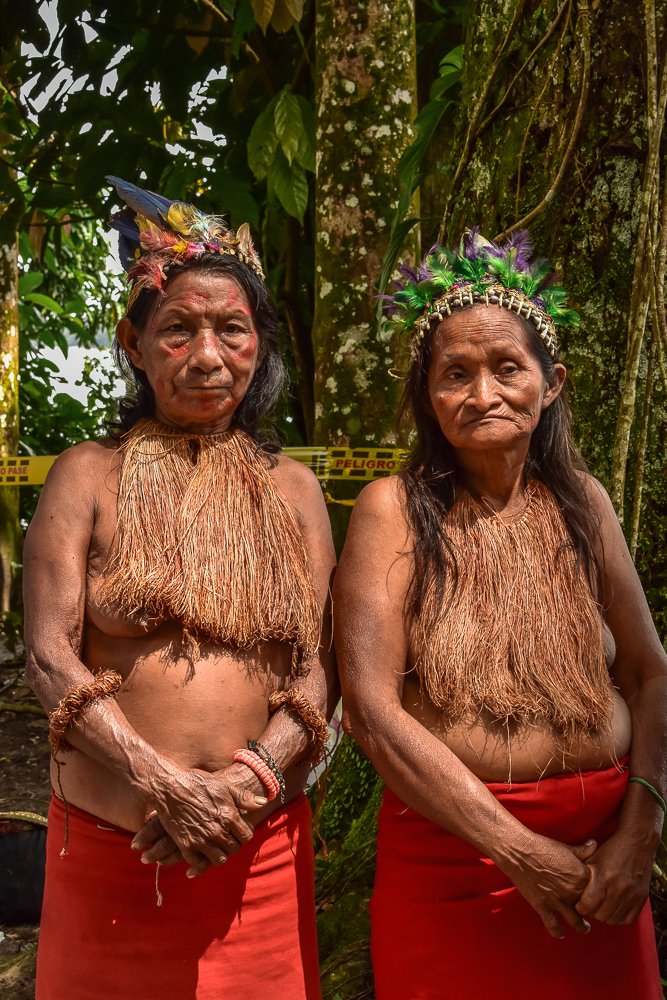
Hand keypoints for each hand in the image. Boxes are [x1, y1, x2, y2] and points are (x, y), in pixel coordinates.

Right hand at [132, 765, 266, 876]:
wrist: (170, 787)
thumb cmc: (199, 783)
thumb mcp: (224, 786)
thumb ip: (245, 798)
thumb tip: (263, 803)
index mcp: (229, 816)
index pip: (247, 837)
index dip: (244, 833)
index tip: (238, 829)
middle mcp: (218, 831)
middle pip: (234, 849)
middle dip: (232, 843)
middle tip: (226, 836)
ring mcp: (201, 840)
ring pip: (219, 859)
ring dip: (218, 854)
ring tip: (215, 845)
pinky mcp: (186, 845)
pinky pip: (197, 861)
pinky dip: (199, 858)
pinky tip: (198, 848)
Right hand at [494, 832, 596, 938]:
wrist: (519, 851)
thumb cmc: (542, 846)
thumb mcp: (566, 848)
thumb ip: (582, 851)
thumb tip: (594, 845)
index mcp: (581, 876)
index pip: (598, 890)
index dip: (598, 893)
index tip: (599, 895)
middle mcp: (573, 892)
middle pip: (589, 907)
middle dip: (591, 910)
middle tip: (593, 912)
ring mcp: (558, 901)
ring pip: (576, 921)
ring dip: (582, 926)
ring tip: (585, 928)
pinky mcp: (543, 907)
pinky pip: (553, 925)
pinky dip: (558, 932)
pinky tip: (561, 934)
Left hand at [576, 832, 653, 924]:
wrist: (636, 843)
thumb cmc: (610, 851)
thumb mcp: (592, 859)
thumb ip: (581, 876)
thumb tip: (569, 893)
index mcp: (602, 876)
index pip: (587, 906)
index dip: (580, 907)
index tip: (579, 903)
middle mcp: (618, 887)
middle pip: (600, 915)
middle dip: (592, 912)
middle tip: (590, 905)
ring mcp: (632, 894)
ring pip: (613, 920)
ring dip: (604, 916)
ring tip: (601, 907)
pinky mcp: (642, 898)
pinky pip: (628, 920)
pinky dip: (619, 918)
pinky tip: (613, 909)